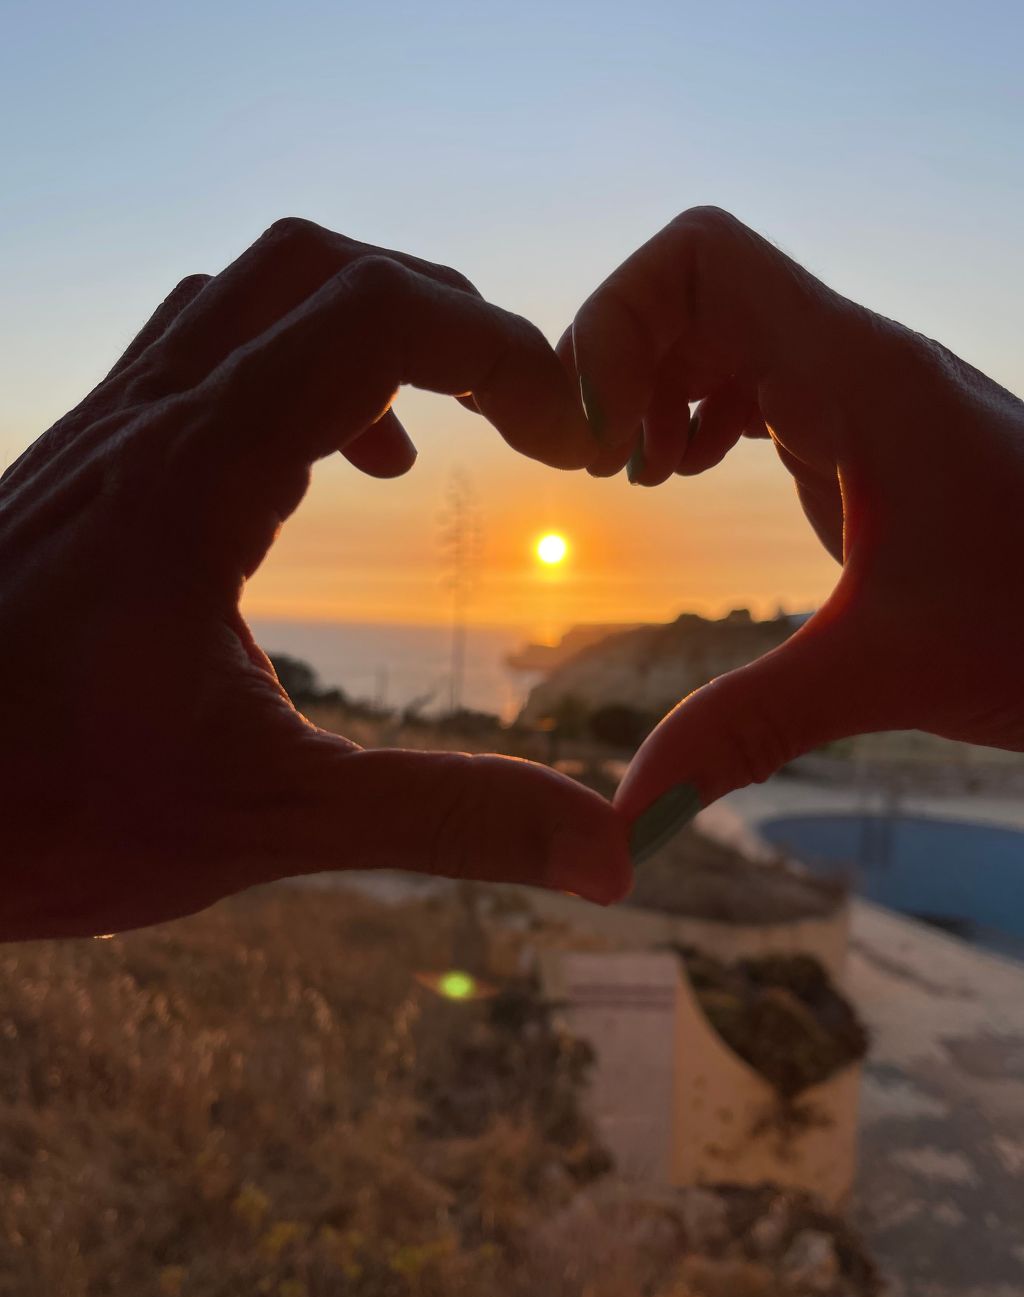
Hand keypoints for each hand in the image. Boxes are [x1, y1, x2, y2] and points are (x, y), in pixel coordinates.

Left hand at [0, 218, 629, 938]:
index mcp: (193, 481)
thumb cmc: (41, 813)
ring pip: (244, 295)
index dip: (502, 350)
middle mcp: (141, 427)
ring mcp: (97, 439)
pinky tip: (305, 481)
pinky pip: (191, 354)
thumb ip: (446, 819)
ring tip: (423, 446)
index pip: (378, 316)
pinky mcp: (76, 473)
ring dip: (356, 332)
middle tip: (515, 418)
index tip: (568, 437)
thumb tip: (606, 851)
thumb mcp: (267, 820)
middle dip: (443, 316)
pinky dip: (283, 372)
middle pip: (316, 267)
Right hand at [560, 207, 1023, 833]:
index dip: (615, 325)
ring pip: (722, 326)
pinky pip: (757, 377)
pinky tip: (687, 477)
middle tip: (593, 471)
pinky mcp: (871, 435)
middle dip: (616, 363)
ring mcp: (867, 394)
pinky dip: (698, 410)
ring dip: (654, 385)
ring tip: (636, 478)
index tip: (597, 447)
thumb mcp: (887, 676)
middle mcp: (861, 366)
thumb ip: (745, 731)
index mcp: (862, 382)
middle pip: (691, 289)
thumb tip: (628, 822)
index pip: (699, 259)